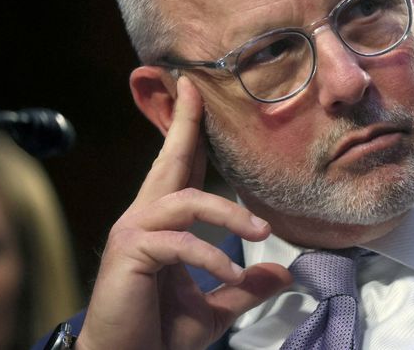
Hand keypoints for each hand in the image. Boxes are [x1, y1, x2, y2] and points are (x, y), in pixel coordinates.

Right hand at [78, 77, 291, 349]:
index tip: (196, 95)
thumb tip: (282, 273)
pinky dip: (212, 258)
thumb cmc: (159, 334)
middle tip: (195, 88)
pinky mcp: (131, 252)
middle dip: (186, 124)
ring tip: (261, 234)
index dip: (189, 133)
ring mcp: (134, 231)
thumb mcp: (213, 308)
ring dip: (229, 216)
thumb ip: (244, 287)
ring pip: (188, 201)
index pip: (180, 170)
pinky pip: (180, 242)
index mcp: (162, 223)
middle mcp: (144, 217)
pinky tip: (233, 278)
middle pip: (170, 162)